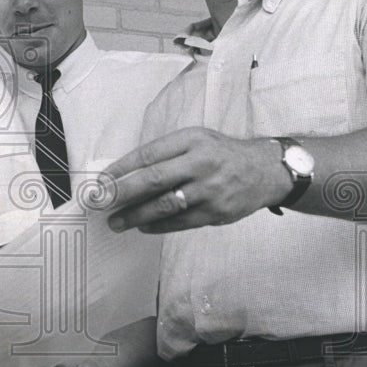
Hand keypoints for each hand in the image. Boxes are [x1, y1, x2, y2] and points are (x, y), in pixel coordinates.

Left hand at [102, 127, 290, 232]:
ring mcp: (209, 189)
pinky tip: (143, 227)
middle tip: (101, 203)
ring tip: (117, 222)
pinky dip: (158, 226)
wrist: (265, 171)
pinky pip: (180, 222)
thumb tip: (127, 173)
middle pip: (153, 179)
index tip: (101, 181)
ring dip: (136, 215)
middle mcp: (200, 163)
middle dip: (122, 193)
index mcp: (191, 140)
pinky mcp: (216, 212)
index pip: (148, 154)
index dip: (121, 169)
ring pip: (164, 205)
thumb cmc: (221, 154)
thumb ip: (166, 153)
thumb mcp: (196, 140)